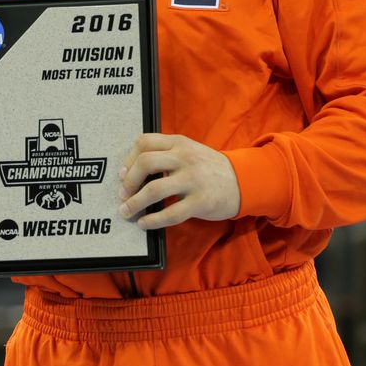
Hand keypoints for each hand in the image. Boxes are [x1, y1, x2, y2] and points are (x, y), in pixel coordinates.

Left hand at [117, 134, 240, 229]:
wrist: (243, 181)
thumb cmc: (210, 168)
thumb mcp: (190, 150)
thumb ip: (167, 153)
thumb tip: (132, 168)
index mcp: (180, 142)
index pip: (145, 142)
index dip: (128, 158)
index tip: (122, 173)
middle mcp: (185, 158)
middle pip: (145, 163)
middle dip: (128, 181)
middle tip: (122, 194)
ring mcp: (193, 179)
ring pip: (153, 190)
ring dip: (134, 203)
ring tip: (126, 212)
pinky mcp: (200, 202)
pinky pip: (169, 214)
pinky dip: (152, 221)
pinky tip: (144, 223)